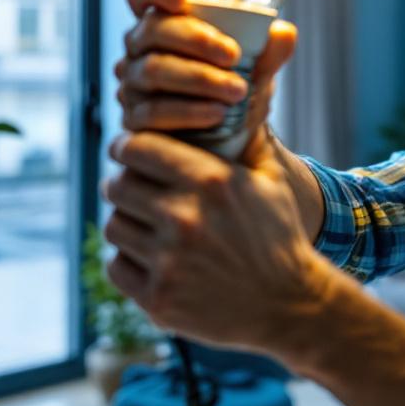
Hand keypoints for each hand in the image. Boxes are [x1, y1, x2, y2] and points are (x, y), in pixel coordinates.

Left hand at [102, 129, 336, 357]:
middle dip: (125, 184)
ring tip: (147, 226)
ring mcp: (169, 261)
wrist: (290, 305)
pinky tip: (152, 259)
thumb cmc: (279, 236)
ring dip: (127, 223)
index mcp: (210, 181)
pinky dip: (129, 262)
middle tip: (136, 190)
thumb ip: (245, 139)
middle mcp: (184, 218)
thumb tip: (234, 101)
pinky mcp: (159, 298)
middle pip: (118, 186)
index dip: (127, 146)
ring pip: (114, 226)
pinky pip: (117, 266)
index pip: (138, 148)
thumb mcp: (271, 180)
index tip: (127, 151)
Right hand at [115, 0, 296, 162]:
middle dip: (195, 39)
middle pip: (153, 30)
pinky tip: (217, 114)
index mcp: (166, 23)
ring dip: (200, 78)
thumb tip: (284, 33)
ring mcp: (132, 83)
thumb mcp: (257, 70)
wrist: (233, 140)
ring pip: (153, 70)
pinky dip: (189, 111)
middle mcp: (141, 48)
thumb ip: (270, 51)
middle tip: (234, 56)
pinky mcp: (134, 120)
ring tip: (238, 91)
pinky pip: (153, 112)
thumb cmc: (236, 89)